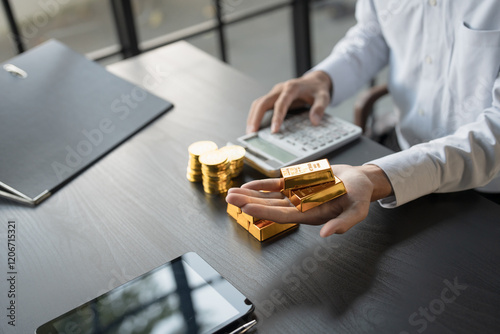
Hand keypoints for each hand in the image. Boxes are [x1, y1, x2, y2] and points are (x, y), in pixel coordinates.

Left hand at [225, 164, 392, 236]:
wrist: (360, 181)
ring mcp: (297, 196)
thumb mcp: (358, 209)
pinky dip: (262, 185)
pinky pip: (276, 185)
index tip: (247, 209)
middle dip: (249, 203)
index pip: (283, 215)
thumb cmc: (360, 195)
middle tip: (230, 200)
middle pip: (270, 207)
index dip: (264, 212)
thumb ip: (344, 223)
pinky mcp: (297, 185)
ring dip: (250, 195)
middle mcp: (300, 207)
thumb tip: (327, 235)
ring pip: (269, 197)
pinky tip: (248, 186)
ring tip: (231, 194)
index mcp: (311, 215)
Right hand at [246, 70, 332, 133]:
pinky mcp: (272, 98)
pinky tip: (254, 127)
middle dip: (256, 118)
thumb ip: (319, 108)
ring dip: (252, 118)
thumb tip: (314, 121)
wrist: (314, 81)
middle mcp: (280, 89)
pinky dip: (255, 116)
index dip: (277, 117)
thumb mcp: (324, 97)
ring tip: (250, 133)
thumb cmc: (317, 89)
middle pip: (263, 102)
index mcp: (291, 88)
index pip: (281, 103)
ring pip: (258, 104)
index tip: (274, 130)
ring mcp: (274, 93)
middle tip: (252, 133)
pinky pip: (260, 106)